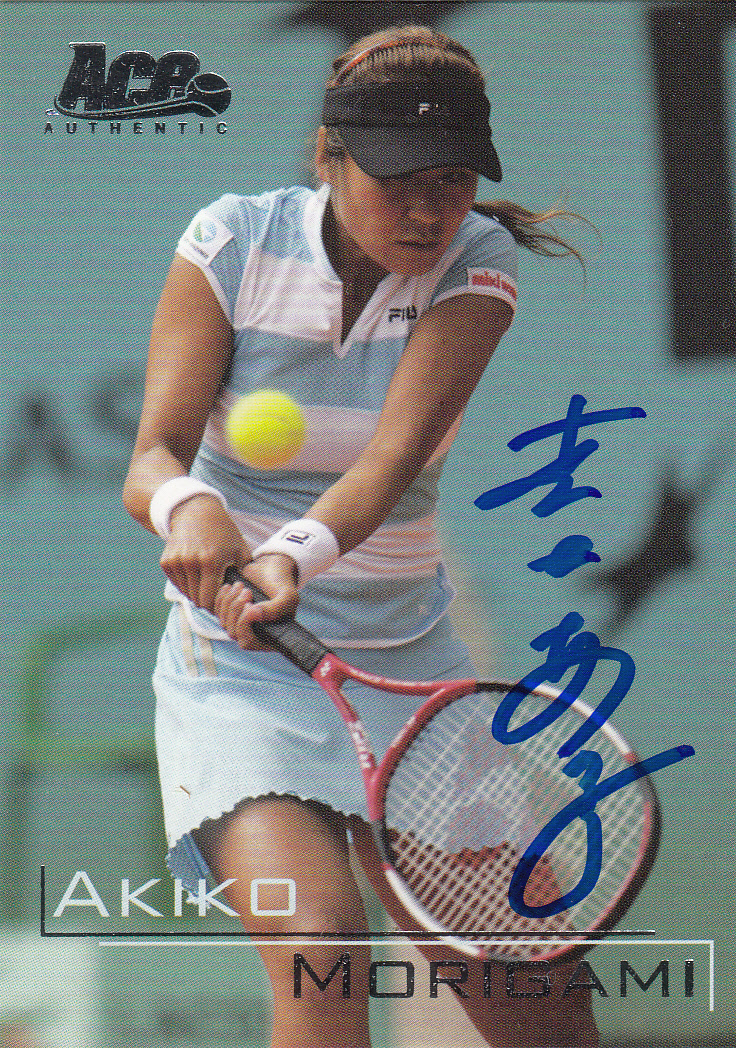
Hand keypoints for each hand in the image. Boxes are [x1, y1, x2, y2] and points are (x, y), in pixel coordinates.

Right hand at [159, 494, 249, 613]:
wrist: (196, 512)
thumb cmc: (223, 533)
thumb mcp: (240, 550)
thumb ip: (245, 575)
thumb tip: (248, 597)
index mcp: (211, 561)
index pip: (209, 600)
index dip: (217, 604)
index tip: (223, 600)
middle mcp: (190, 562)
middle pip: (196, 599)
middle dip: (207, 600)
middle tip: (216, 594)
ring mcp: (176, 561)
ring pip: (186, 592)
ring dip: (195, 591)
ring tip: (207, 582)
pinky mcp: (166, 561)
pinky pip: (176, 583)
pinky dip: (185, 583)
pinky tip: (196, 573)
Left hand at [215, 554, 299, 649]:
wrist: (271, 566)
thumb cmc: (281, 583)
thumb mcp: (286, 596)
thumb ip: (275, 609)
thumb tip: (254, 614)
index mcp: (269, 636)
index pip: (248, 642)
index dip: (244, 625)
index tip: (251, 605)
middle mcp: (254, 634)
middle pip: (233, 632)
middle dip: (237, 610)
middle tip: (247, 591)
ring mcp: (240, 624)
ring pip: (223, 622)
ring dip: (229, 602)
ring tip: (241, 586)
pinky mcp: (229, 613)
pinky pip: (216, 612)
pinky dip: (221, 598)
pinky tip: (230, 587)